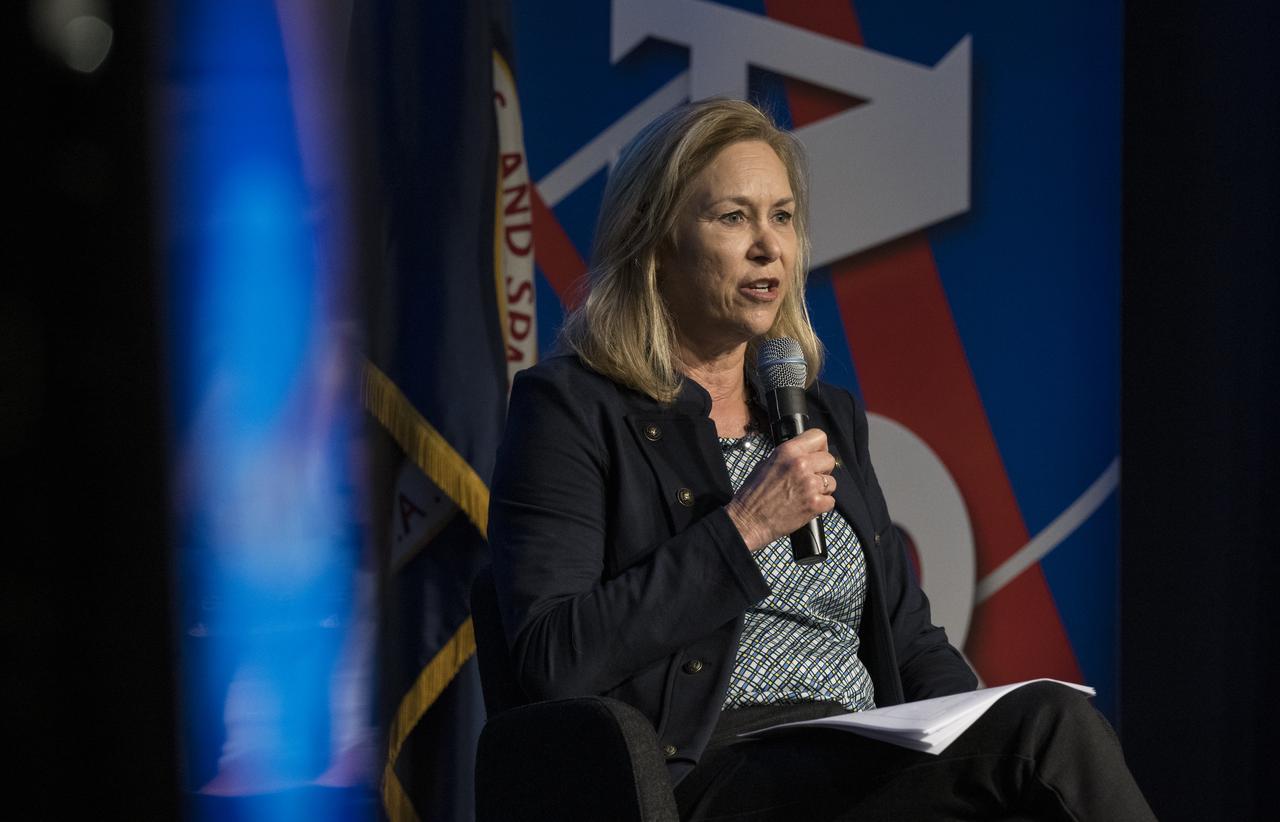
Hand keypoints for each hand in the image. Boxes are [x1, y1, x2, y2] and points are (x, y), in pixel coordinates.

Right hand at [724, 428, 835, 551]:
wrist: (749, 521)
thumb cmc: (753, 496)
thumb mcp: (766, 464)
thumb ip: (788, 457)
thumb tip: (804, 454)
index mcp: (787, 452)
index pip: (818, 437)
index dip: (820, 447)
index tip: (818, 454)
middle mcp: (800, 465)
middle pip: (829, 459)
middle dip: (822, 469)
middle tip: (811, 478)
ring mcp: (810, 485)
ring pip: (832, 482)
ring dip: (823, 489)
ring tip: (806, 494)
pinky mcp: (815, 504)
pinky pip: (831, 501)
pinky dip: (822, 505)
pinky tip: (807, 505)